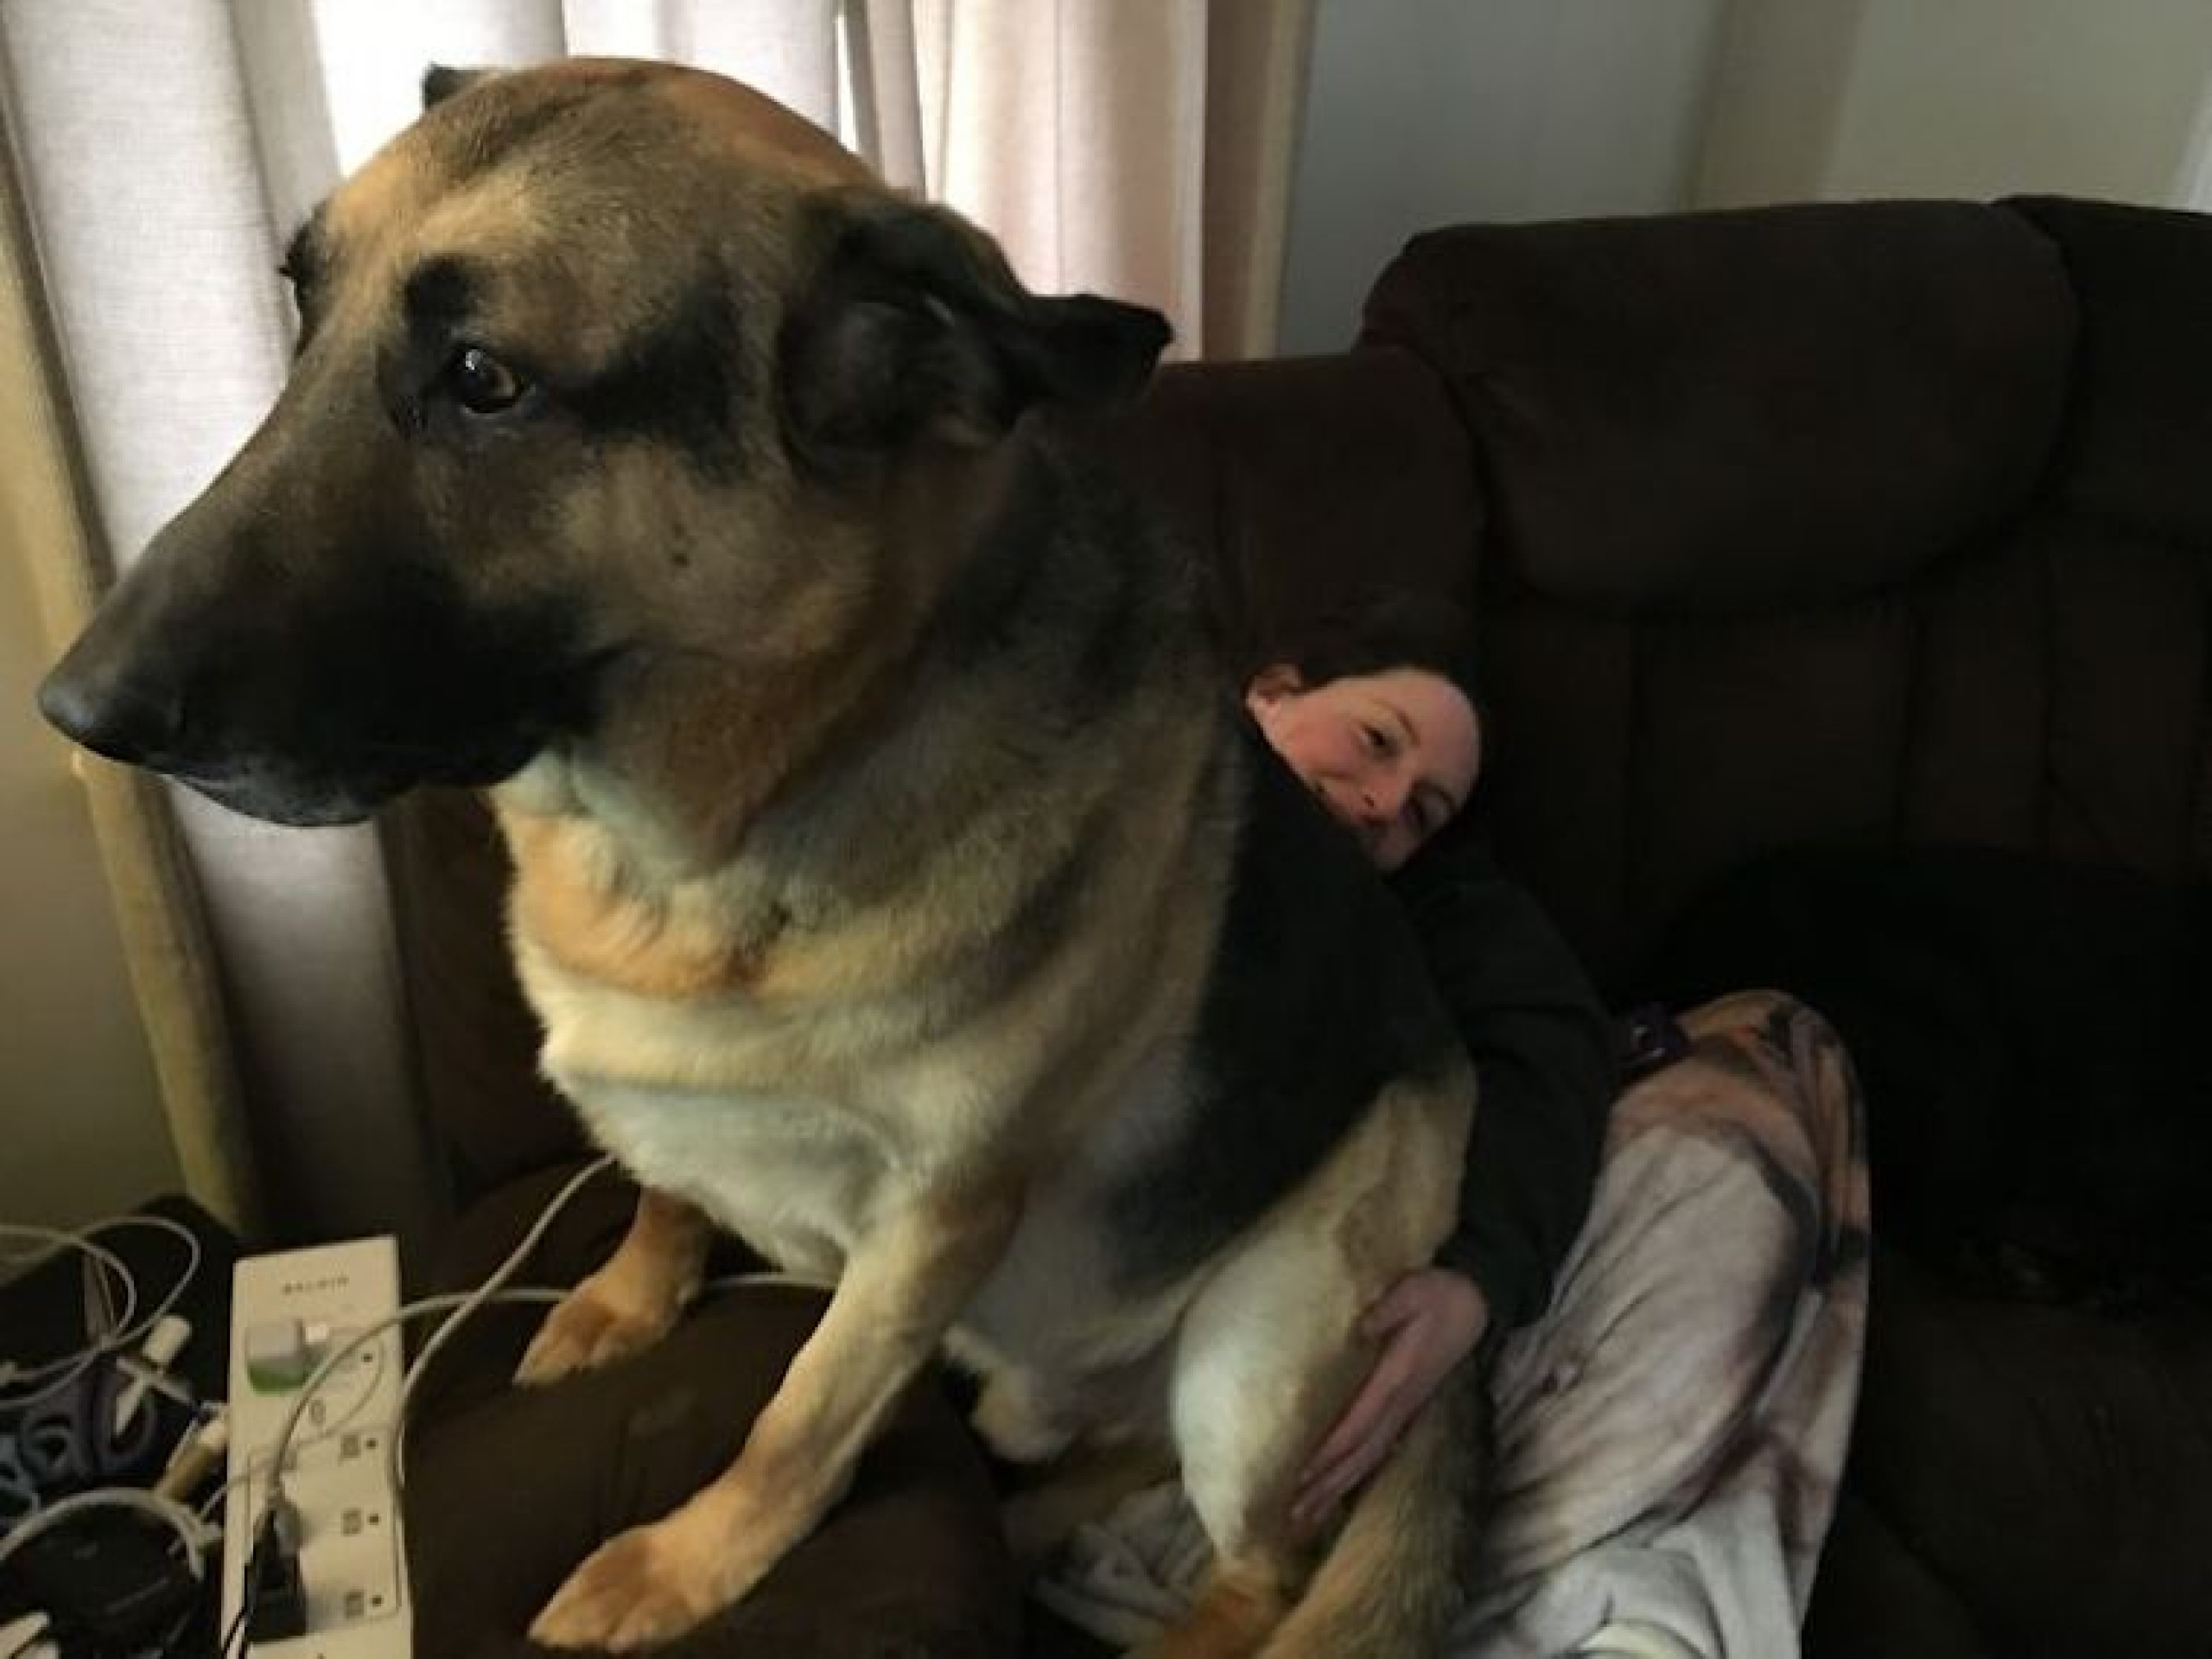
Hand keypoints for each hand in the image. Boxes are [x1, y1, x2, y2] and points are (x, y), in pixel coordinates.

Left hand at [1290, 1268, 1489, 1533]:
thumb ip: (1387, 1308)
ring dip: (1334, 1491)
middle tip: (1287, 1514)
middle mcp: (1400, 1403)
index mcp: (1398, 1377)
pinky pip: (1375, 1451)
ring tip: (1302, 1518)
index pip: (1357, 1423)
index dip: (1328, 1451)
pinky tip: (1333, 1493)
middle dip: (1323, 1486)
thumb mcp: (1414, 1289)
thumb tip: (1359, 1326)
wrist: (1477, 1301)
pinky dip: (1352, 1476)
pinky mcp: (1405, 1409)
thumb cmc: (1440, 1292)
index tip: (1297, 1474)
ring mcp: (1404, 1410)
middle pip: (1358, 1456)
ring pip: (1366, 1461)